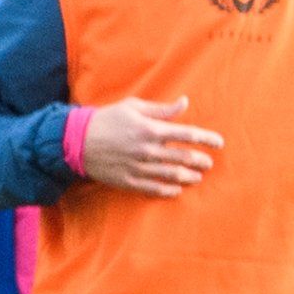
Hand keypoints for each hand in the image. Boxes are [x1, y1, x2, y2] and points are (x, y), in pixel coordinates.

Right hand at [83, 95, 222, 196]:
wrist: (75, 141)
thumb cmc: (106, 119)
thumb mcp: (133, 107)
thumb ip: (161, 109)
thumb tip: (184, 103)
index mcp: (151, 129)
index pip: (188, 134)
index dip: (207, 139)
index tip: (219, 143)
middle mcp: (147, 150)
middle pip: (184, 157)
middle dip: (201, 161)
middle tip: (208, 163)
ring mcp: (138, 167)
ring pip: (172, 175)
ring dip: (189, 177)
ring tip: (197, 177)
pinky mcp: (127, 180)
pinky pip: (153, 189)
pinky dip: (168, 190)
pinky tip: (177, 190)